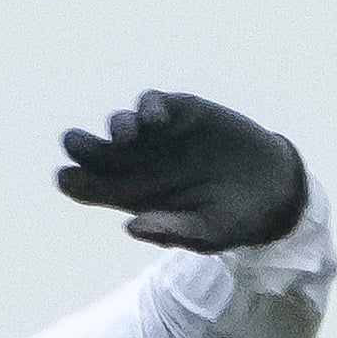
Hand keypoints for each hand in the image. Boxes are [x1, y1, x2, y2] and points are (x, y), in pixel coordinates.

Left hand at [55, 91, 307, 251]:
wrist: (272, 190)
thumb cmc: (232, 220)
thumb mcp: (206, 234)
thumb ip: (171, 230)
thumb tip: (131, 226)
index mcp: (133, 196)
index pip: (90, 187)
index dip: (74, 181)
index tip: (65, 177)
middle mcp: (139, 163)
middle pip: (96, 152)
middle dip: (81, 145)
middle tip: (73, 142)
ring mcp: (159, 136)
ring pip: (122, 124)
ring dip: (117, 125)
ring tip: (125, 136)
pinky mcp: (181, 112)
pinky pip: (153, 103)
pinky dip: (149, 108)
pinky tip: (156, 121)